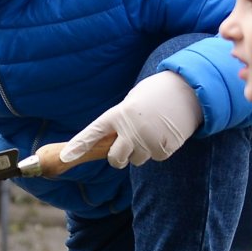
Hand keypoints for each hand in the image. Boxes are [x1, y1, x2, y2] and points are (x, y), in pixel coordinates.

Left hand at [62, 71, 201, 168]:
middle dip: (118, 157)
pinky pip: (157, 158)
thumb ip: (120, 123)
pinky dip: (160, 150)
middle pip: (115, 159)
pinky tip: (165, 133)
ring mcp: (147, 140)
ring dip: (142, 151)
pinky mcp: (165, 147)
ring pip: (137, 160)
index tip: (65, 156)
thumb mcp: (131, 103)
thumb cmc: (155, 94)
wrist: (186, 90)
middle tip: (127, 145)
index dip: (78, 146)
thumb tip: (112, 145)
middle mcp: (130, 130)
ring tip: (152, 130)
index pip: (92, 133)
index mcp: (118, 115)